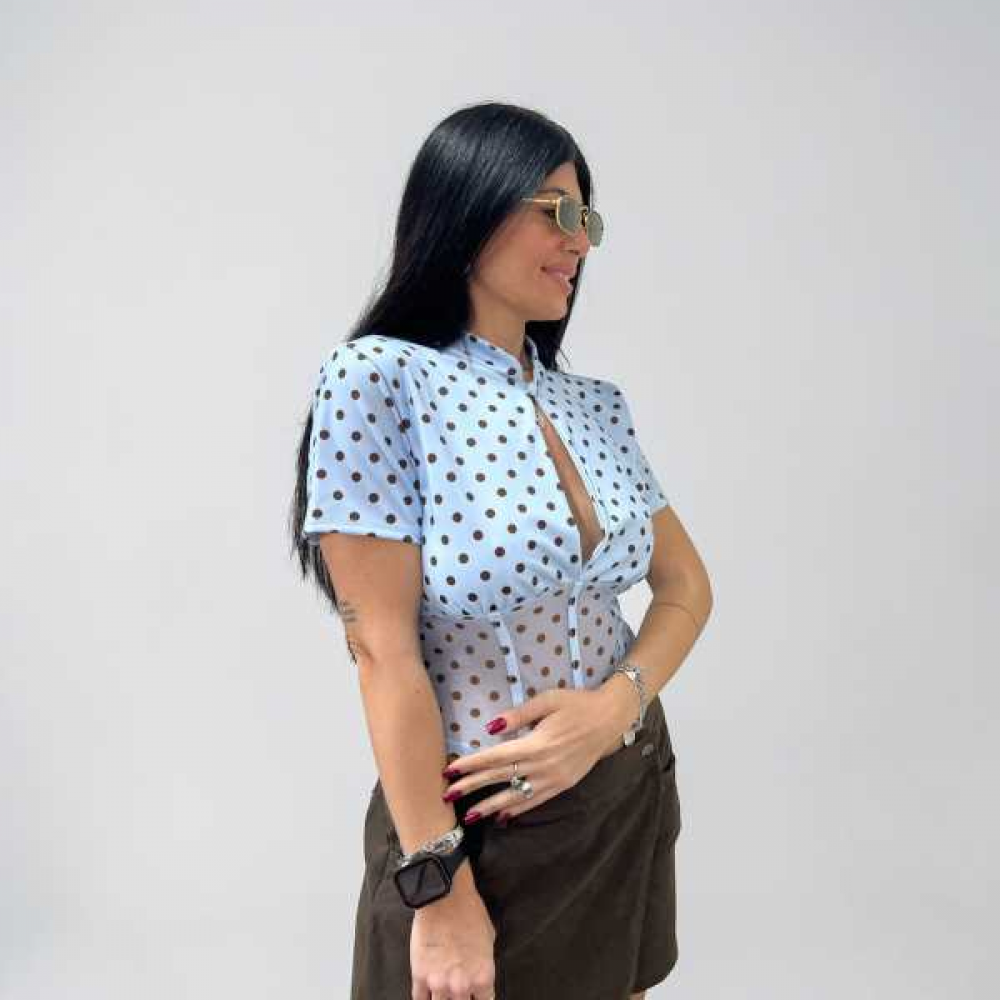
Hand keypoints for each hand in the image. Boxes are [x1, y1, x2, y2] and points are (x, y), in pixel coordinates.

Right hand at [410, 862, 496, 998]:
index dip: (479, 999)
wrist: (443, 895)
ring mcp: (439, 983)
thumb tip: (478, 972)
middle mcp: (462, 985)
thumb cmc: (468, 911)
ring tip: (443, 990)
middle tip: (457, 990)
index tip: (474, 995)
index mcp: (483, 977)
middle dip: (461, 999)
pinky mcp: (420, 976)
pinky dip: (424, 998)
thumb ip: (483, 962)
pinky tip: (427, 994)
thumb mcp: (489, 938)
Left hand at [441, 687, 626, 823]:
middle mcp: (544, 766)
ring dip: (491, 806)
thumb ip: (518, 715)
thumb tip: (490, 726)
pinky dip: (517, 809)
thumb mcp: (547, 700)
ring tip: (469, 816)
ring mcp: (554, 779)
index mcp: (537, 744)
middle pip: (501, 777)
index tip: (450, 771)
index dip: (471, 765)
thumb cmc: (577, 704)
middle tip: (447, 795)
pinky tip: (502, 816)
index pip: (496, 757)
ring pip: (516, 796)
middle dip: (473, 787)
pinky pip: (535, 801)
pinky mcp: (563, 785)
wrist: (610, 719)